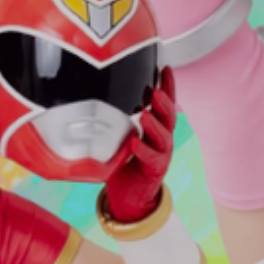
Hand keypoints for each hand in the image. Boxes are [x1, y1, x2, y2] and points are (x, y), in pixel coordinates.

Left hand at [102, 69, 176, 223]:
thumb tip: (95, 94)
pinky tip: (135, 143)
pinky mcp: (154, 170)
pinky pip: (151, 158)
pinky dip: (143, 150)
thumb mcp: (120, 135)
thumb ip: (115, 118)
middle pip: (168, 116)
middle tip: (155, 91)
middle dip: (164, 102)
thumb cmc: (125, 161)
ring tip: (146, 114)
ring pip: (164, 137)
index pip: (166, 103)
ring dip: (155, 124)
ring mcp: (161, 154)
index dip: (168, 86)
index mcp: (156, 127)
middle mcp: (162, 138)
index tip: (166, 69)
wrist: (131, 194)